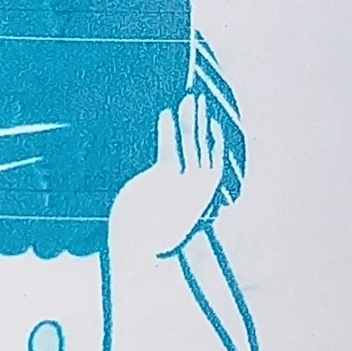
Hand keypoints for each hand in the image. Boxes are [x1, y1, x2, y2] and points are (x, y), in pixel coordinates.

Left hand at [107, 93, 226, 259]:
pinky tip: (167, 113)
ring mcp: (183, 182)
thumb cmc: (148, 237)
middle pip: (203, 145)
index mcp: (201, 197)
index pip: (212, 161)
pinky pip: (170, 146)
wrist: (137, 252)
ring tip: (187, 98)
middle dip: (202, 120)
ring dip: (189, 117)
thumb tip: (171, 188)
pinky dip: (169, 128)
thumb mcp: (170, 218)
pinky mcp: (164, 177)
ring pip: (190, 142)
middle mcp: (197, 187)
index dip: (215, 139)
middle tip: (200, 99)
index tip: (214, 122)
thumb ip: (177, 200)